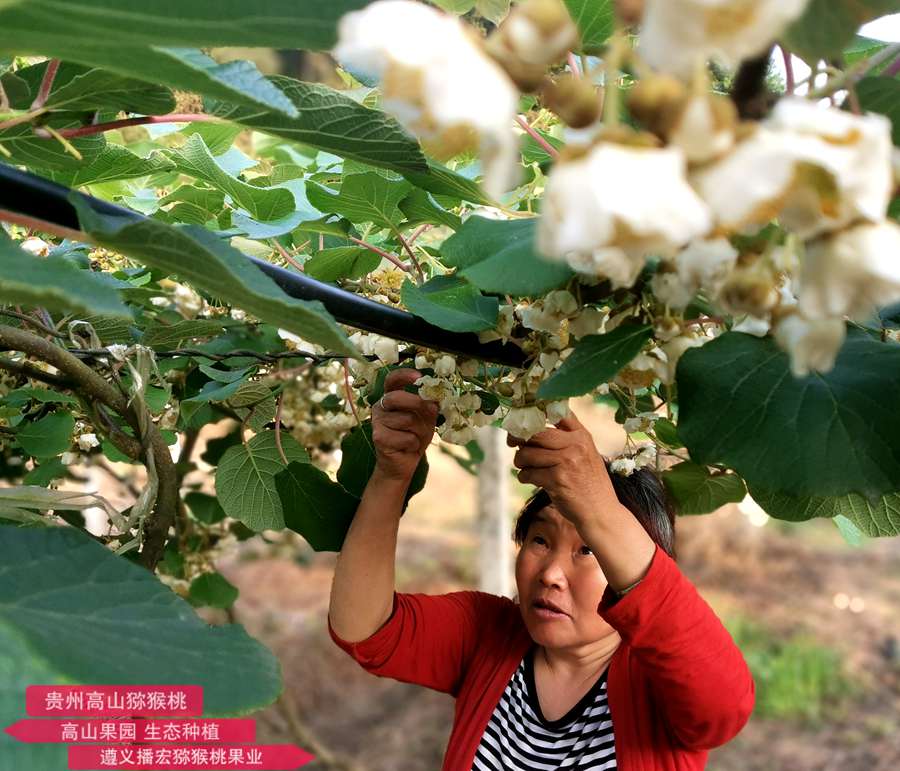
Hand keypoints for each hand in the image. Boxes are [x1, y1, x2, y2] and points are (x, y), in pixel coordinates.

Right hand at [372, 368, 438, 482]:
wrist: (403, 464)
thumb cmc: (414, 437)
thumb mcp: (425, 419)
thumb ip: (428, 406)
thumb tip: (435, 397)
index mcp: (390, 398)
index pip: (392, 380)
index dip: (404, 375)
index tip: (419, 376)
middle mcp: (380, 407)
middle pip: (397, 397)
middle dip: (417, 403)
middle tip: (430, 410)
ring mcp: (377, 422)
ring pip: (407, 419)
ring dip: (419, 431)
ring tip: (415, 438)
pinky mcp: (379, 438)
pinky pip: (407, 437)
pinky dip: (414, 444)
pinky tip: (408, 448)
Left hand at [507, 410, 615, 526]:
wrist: (600, 512)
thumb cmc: (588, 483)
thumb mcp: (585, 454)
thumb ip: (566, 439)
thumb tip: (529, 430)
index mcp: (582, 435)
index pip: (557, 413)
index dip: (536, 413)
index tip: (523, 419)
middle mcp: (575, 445)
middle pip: (535, 433)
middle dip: (517, 437)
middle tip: (511, 443)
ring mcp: (566, 461)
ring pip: (527, 453)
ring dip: (520, 461)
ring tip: (524, 467)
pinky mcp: (557, 479)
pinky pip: (528, 473)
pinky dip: (524, 476)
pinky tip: (529, 479)